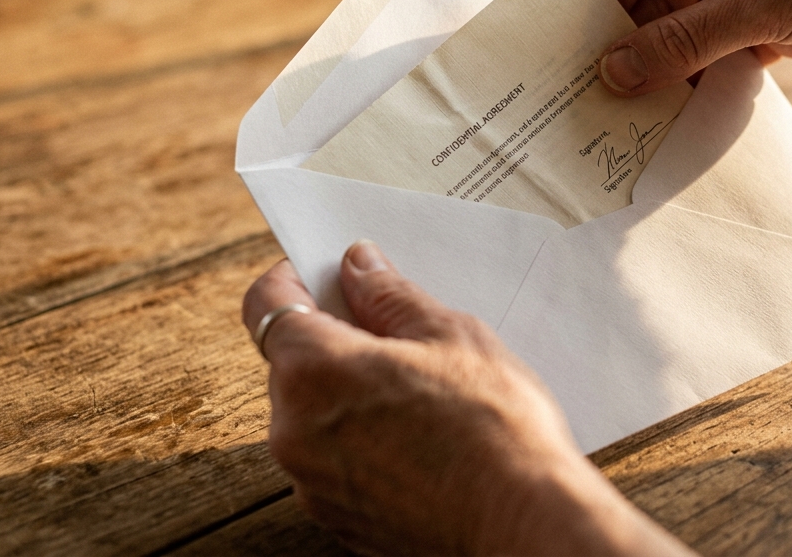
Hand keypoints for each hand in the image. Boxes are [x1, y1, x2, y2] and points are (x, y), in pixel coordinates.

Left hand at [242, 240, 692, 555]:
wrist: (524, 524)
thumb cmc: (496, 430)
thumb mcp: (451, 336)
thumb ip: (390, 297)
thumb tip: (360, 268)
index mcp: (314, 372)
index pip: (267, 303)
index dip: (294, 277)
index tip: (324, 270)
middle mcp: (294, 431)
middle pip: (291, 361)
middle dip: (334, 339)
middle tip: (396, 332)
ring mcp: (311, 482)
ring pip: (313, 413)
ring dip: (349, 394)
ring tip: (421, 392)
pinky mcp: (336, 517)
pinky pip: (333, 459)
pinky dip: (361, 440)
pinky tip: (418, 437)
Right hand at [594, 0, 791, 93]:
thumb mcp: (760, 5)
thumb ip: (681, 41)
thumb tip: (614, 71)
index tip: (582, 44)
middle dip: (636, 35)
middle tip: (607, 87)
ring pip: (687, 22)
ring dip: (668, 61)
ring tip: (640, 105)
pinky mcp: (776, 18)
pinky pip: (718, 46)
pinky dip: (701, 73)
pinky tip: (682, 103)